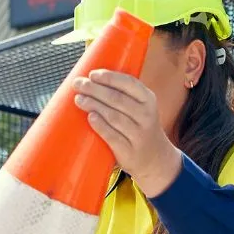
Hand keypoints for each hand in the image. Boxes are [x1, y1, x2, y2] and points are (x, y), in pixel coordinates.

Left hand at [73, 70, 182, 196]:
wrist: (155, 159)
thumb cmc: (140, 127)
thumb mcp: (142, 108)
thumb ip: (125, 94)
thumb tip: (93, 79)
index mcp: (148, 100)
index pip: (128, 83)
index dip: (109, 77)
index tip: (92, 74)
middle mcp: (145, 116)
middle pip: (116, 98)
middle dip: (95, 89)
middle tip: (78, 84)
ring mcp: (138, 135)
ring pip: (113, 116)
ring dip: (94, 105)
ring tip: (79, 99)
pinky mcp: (129, 151)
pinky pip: (112, 136)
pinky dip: (100, 126)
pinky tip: (90, 117)